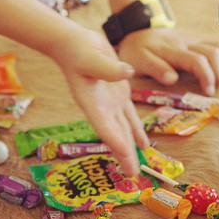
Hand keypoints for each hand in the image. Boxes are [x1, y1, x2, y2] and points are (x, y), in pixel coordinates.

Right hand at [51, 29, 149, 176]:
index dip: (115, 142)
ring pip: (124, 129)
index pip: (105, 126)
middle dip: (123, 155)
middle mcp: (101, 106)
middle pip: (115, 134)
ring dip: (130, 148)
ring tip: (136, 169)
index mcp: (91, 102)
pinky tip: (143, 144)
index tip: (125, 157)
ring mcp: (110, 101)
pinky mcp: (118, 93)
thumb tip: (128, 73)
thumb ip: (109, 68)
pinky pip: (129, 116)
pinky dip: (136, 130)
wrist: (74, 43)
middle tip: (132, 176)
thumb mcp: (91, 57)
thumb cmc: (77, 50)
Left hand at [116, 28, 218, 95]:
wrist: (136, 29)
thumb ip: (155, 68)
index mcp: (172, 50)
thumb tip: (173, 80)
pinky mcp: (196, 40)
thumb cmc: (136, 50)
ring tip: (217, 81)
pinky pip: (217, 43)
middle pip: (214, 51)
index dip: (207, 77)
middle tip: (212, 89)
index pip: (197, 60)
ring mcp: (192, 40)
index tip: (208, 93)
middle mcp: (186, 42)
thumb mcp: (138, 60)